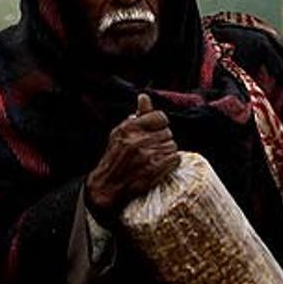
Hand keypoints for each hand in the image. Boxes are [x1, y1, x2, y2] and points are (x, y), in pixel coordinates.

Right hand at [85, 94, 180, 216]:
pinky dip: (171, 162)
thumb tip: (144, 97)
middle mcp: (138, 140)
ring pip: (172, 146)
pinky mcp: (154, 169)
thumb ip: (137, 116)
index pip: (160, 117)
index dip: (161, 124)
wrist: (107, 185)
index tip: (156, 131)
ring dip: (167, 152)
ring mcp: (147, 155)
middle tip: (154, 148)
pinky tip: (162, 165)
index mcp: (129, 128)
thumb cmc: (115, 157)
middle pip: (168, 133)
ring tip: (156, 158)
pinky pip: (175, 158)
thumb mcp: (121, 133)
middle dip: (163, 140)